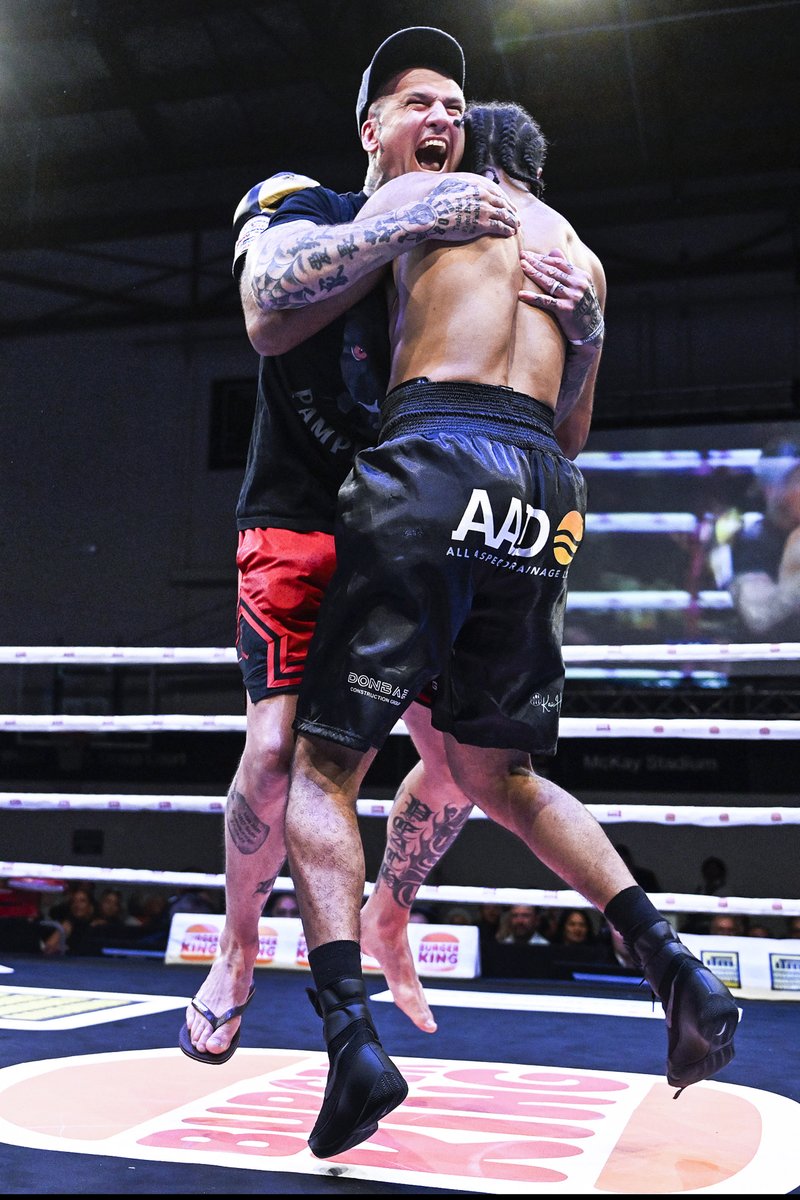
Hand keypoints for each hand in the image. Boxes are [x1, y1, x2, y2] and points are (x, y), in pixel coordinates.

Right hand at [363, 171, 518, 243]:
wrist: (431, 214)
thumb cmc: (436, 204)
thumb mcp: (450, 189)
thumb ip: (459, 189)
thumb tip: (456, 190)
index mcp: (476, 187)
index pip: (496, 193)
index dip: (504, 200)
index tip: (508, 205)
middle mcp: (483, 196)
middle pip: (503, 204)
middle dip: (511, 211)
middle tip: (516, 218)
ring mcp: (484, 209)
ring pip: (505, 215)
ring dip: (512, 222)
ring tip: (516, 228)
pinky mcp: (483, 223)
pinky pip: (500, 227)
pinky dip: (507, 230)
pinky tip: (510, 234)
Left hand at [520, 246, 603, 345]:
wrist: (590, 330)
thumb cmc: (581, 306)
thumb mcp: (578, 285)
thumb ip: (566, 268)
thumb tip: (554, 250)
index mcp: (581, 275)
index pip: (558, 263)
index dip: (542, 258)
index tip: (528, 254)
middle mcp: (578, 284)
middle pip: (552, 270)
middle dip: (536, 262)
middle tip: (522, 256)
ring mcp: (573, 297)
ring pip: (549, 282)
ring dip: (534, 273)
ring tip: (522, 266)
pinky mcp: (566, 310)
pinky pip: (546, 302)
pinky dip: (533, 298)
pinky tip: (521, 294)